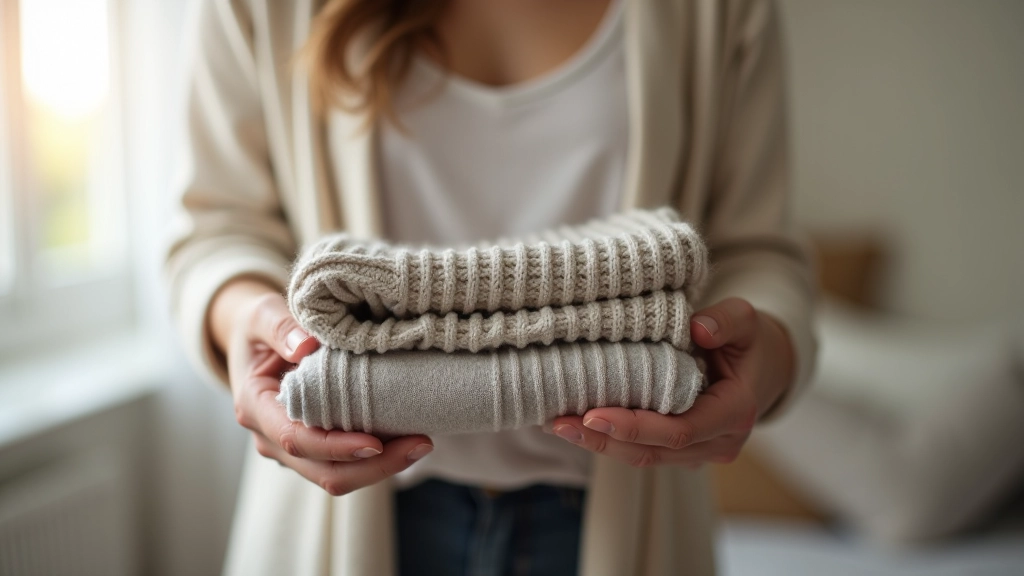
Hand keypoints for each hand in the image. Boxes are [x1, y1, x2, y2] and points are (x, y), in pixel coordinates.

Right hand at [210, 278, 432, 495]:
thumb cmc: (259, 324)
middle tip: (421, 444)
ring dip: (382, 466)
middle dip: (375, 467)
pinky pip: (346, 463)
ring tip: (422, 442)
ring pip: (339, 475)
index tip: (376, 443)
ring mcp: (293, 448)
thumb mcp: (262, 314)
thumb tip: (306, 346)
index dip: (337, 446)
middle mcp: (271, 437)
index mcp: (255, 407)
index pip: (297, 439)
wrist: (254, 337)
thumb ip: (280, 326)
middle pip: (325, 472)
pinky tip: (408, 437)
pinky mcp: (314, 446)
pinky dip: (378, 457)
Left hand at [546, 298, 793, 467]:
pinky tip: (574, 424)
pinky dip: (608, 440)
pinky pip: (642, 451)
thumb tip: (696, 328)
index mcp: (735, 414)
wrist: (766, 367)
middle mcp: (717, 443)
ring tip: (554, 423)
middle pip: (653, 452)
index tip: (593, 414)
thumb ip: (727, 321)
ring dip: (598, 444)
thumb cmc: (751, 341)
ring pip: (643, 458)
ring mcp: (699, 452)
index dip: (634, 426)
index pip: (679, 430)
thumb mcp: (747, 321)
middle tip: (557, 422)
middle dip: (602, 439)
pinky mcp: (681, 451)